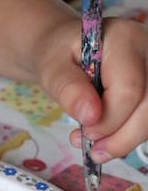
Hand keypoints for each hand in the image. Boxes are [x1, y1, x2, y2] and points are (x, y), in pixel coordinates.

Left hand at [66, 17, 147, 161]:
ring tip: (95, 148)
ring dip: (126, 139)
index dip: (108, 120)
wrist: (66, 50)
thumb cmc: (59, 55)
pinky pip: (147, 119)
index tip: (82, 131)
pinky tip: (107, 139)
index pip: (129, 89)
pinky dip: (129, 135)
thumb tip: (90, 116)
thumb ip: (68, 88)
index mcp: (123, 40)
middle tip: (93, 151)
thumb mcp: (52, 68)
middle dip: (123, 137)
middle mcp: (147, 51)